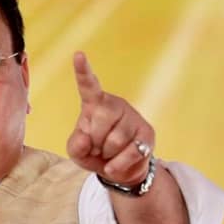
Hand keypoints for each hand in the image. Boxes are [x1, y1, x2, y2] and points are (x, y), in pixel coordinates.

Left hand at [66, 51, 153, 185]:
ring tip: (109, 152)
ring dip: (107, 154)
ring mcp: (133, 118)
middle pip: (99, 124)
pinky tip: (116, 163)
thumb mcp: (76, 151)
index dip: (83, 71)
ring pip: (114, 141)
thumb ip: (75, 145)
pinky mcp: (147, 134)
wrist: (118, 169)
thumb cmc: (93, 153)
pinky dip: (118, 164)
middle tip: (97, 146)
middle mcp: (115, 105)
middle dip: (94, 143)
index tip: (78, 55)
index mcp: (94, 104)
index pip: (88, 86)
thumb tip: (86, 140)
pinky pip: (129, 153)